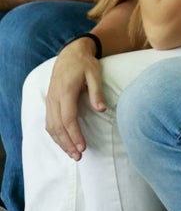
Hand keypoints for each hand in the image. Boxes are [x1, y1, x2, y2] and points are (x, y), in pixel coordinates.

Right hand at [44, 37, 104, 159]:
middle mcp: (54, 98)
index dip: (74, 134)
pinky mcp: (50, 102)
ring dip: (61, 142)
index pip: (68, 119)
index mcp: (66, 92)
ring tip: (72, 153)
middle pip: (57, 126)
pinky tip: (64, 142)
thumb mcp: (95, 74)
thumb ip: (97, 92)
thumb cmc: (85, 64)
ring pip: (51, 126)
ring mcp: (50, 100)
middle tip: (78, 156)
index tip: (82, 147)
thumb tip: (102, 109)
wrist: (71, 53)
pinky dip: (55, 135)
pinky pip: (49, 122)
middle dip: (67, 143)